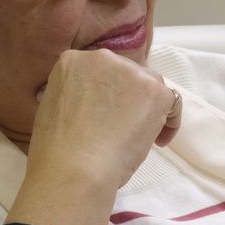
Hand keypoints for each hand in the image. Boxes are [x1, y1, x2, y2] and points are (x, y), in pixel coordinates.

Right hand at [28, 49, 181, 193]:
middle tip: (121, 127)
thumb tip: (83, 104)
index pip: (99, 71)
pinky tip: (158, 140)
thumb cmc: (56, 150)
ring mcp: (131, 72)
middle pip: (126, 74)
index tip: (103, 116)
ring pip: (148, 85)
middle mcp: (102, 57)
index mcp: (72, 61)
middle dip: (126, 98)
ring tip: (138, 136)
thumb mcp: (52, 108)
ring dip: (146, 107)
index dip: (105, 94)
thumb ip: (72, 95)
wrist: (75, 167)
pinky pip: (172, 100)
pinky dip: (169, 121)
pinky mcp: (154, 90)